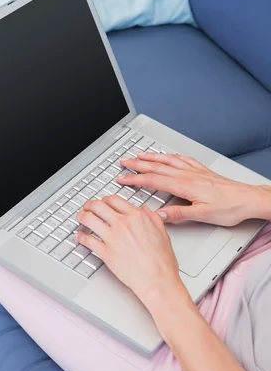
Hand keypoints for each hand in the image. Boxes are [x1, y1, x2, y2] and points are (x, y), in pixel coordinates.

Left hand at [76, 195, 188, 312]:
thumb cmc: (161, 262)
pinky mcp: (105, 253)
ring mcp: (112, 238)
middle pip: (98, 206)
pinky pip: (87, 240)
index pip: (114, 200)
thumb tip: (145, 211)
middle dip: (90, 205)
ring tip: (80, 218)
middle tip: (87, 207)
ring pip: (89, 219)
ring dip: (82, 216)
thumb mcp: (163, 233)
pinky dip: (81, 237)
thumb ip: (153, 219)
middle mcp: (123, 224)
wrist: (157, 280)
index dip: (105, 200)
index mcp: (137, 217)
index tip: (102, 202)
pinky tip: (80, 236)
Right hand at [118, 152, 270, 225]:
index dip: (135, 179)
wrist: (248, 199)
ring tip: (140, 155)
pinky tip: (168, 156)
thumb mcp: (202, 215)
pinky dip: (171, 156)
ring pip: (168, 161)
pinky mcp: (202, 171)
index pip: (153, 180)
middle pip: (157, 167)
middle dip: (138, 164)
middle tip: (124, 162)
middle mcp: (187, 175)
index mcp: (184, 185)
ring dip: (152, 157)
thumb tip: (158, 215)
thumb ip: (178, 214)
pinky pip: (182, 159)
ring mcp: (195, 171)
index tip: (122, 179)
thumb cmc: (229, 207)